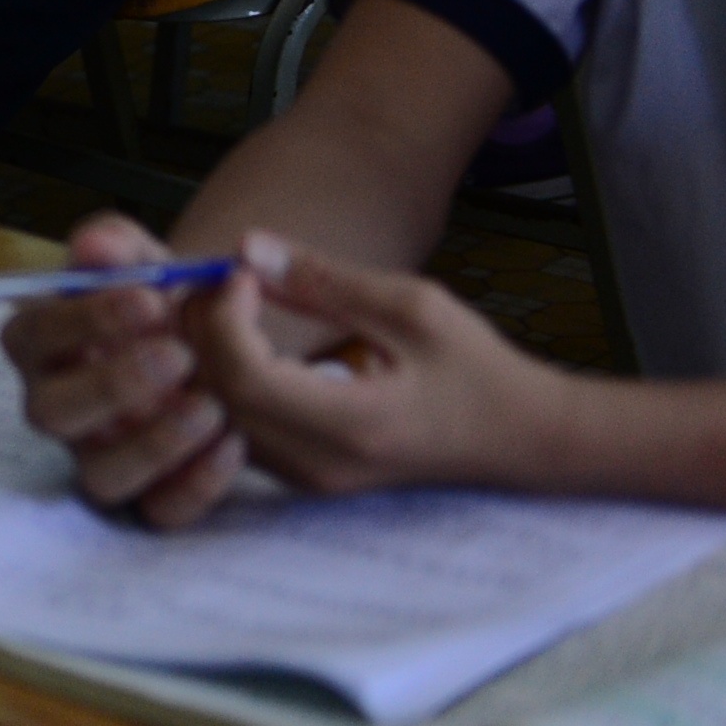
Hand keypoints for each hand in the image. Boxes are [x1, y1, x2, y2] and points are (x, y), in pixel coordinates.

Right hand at [5, 213, 251, 526]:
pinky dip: (196, 485)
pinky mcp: (147, 499)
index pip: (30, 335)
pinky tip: (232, 444)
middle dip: (112, 385)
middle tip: (180, 355)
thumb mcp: (144, 260)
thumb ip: (118, 245)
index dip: (82, 320)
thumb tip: (95, 248)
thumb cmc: (162, 306)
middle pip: (48, 413)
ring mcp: (99, 459)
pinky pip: (160, 513)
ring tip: (211, 407)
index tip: (151, 300)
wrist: (211, 350)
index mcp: (42, 343)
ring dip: (153, 445)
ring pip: (99, 478)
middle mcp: (58, 407)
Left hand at [183, 230, 576, 499]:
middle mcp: (319, 464)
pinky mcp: (304, 476)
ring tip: (233, 302)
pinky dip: (225, 379)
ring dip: (207, 354)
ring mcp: (308, 479)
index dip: (224, 316)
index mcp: (352, 425)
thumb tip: (248, 247)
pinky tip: (244, 337)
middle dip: (202, 330)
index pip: (244, 375)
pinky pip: (237, 427)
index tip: (242, 273)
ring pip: (216, 416)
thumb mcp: (413, 308)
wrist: (523, 437)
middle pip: (216, 398)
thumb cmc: (478, 369)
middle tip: (223, 278)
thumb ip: (326, 281)